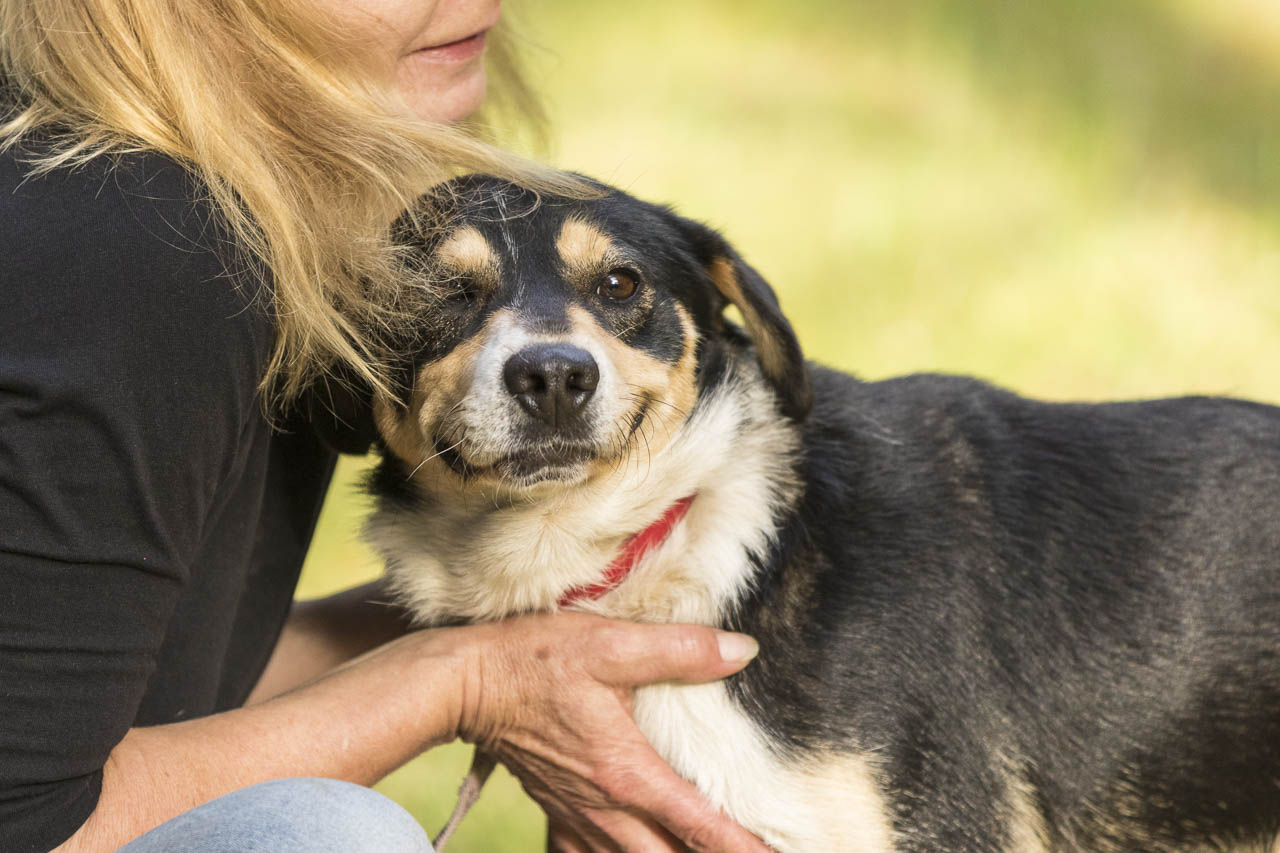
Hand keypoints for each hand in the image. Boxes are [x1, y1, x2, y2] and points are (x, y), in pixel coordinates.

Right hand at [448, 613, 769, 851]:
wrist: (464, 682)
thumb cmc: (536, 658)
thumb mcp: (611, 644)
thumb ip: (681, 651)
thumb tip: (743, 653)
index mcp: (628, 773)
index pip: (701, 827)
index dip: (744, 850)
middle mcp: (607, 809)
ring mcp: (579, 817)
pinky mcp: (557, 811)